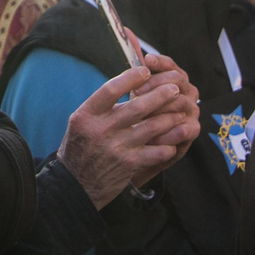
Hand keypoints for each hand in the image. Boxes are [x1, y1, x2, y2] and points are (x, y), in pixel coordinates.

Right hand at [57, 66, 194, 209]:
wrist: (75, 184)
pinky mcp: (128, 165)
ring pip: (151, 127)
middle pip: (137, 106)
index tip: (145, 71)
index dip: (130, 78)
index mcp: (86, 115)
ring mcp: (115, 148)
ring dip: (170, 118)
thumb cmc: (80, 147)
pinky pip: (155, 152)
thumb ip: (100, 104)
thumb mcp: (81, 121)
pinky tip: (173, 141)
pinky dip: (167, 145)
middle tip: (174, 88)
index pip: (111, 89)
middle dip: (160, 95)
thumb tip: (126, 81)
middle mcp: (100, 130)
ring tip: (179, 112)